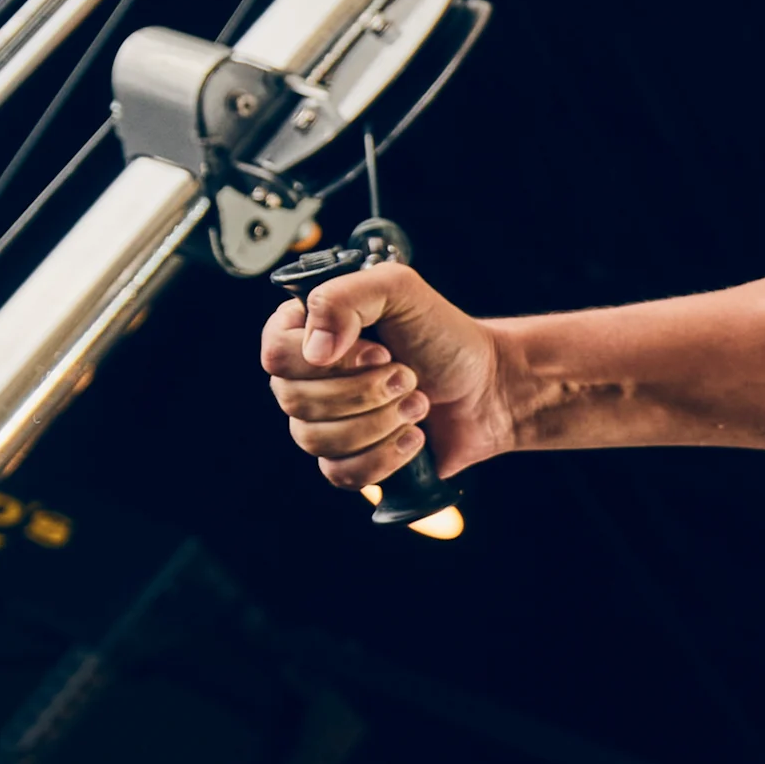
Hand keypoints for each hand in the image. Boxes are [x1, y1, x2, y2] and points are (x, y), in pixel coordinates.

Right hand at [259, 260, 515, 488]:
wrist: (488, 386)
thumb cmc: (443, 336)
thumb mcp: (400, 290)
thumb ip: (345, 297)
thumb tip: (314, 350)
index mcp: (305, 332)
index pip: (276, 354)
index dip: (331, 360)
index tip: (381, 351)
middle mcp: (304, 378)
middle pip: (294, 400)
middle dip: (365, 391)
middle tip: (410, 376)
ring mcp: (322, 422)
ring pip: (314, 439)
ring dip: (380, 421)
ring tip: (419, 402)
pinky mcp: (347, 460)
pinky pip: (340, 473)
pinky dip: (384, 457)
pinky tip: (414, 437)